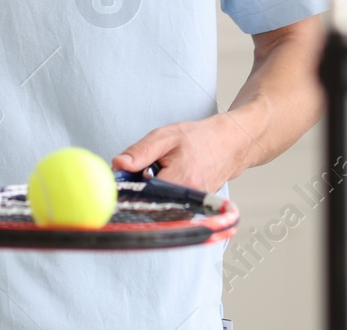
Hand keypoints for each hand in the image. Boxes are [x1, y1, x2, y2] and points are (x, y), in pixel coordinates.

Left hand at [111, 113, 256, 193]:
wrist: (229, 145)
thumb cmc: (199, 138)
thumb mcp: (165, 137)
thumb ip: (140, 152)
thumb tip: (117, 165)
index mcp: (180, 179)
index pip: (143, 193)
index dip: (130, 186)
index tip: (124, 177)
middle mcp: (188, 198)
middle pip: (149, 202)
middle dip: (141, 188)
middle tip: (146, 170)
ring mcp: (192, 207)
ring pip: (158, 205)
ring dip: (152, 191)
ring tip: (163, 172)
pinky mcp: (193, 210)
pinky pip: (169, 206)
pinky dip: (163, 194)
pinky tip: (169, 180)